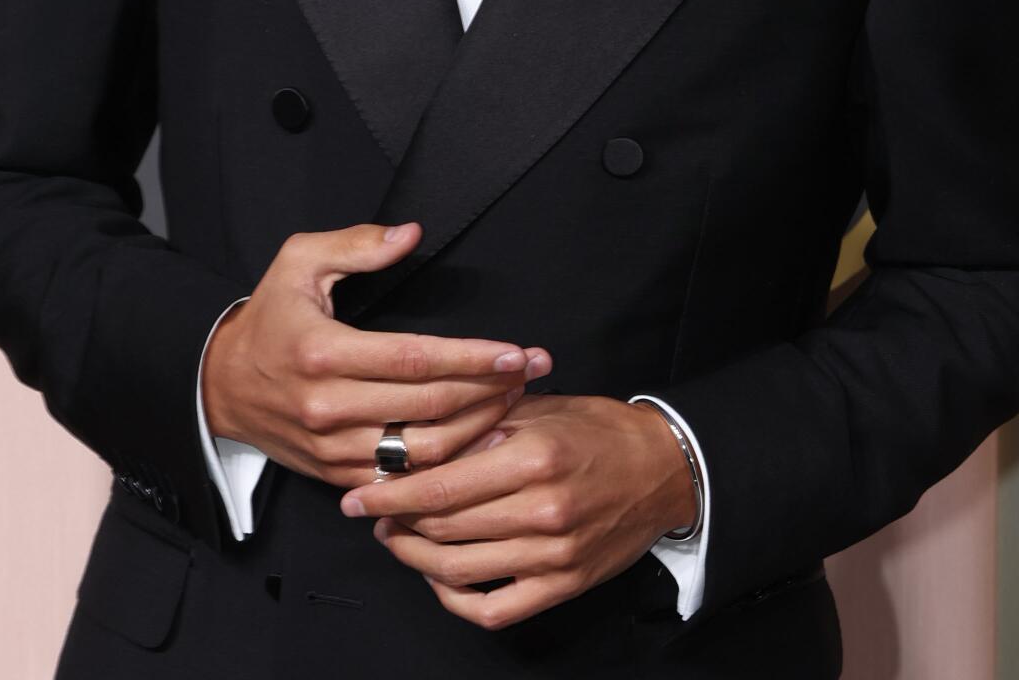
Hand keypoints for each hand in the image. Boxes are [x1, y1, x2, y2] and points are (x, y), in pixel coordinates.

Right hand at [202, 221, 554, 490]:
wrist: (220, 386)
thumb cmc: (269, 318)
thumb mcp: (299, 261)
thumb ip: (357, 244)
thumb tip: (410, 234)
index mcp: (323, 351)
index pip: (415, 359)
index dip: (472, 358)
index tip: (516, 352)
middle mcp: (329, 405)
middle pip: (430, 407)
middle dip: (491, 390)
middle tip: (532, 372)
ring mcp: (334, 447)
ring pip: (423, 451)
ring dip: (478, 430)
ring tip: (515, 403)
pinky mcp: (338, 474)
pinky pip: (404, 479)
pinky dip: (447, 467)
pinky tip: (479, 445)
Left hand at [337, 391, 697, 628]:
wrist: (661, 469)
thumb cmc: (594, 430)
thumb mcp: (536, 409)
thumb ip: (478, 423)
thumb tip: (415, 443)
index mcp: (531, 458)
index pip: (441, 487)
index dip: (391, 495)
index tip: (357, 497)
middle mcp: (542, 510)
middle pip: (443, 529)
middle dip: (397, 523)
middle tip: (372, 514)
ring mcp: (553, 555)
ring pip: (460, 570)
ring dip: (416, 559)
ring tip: (396, 540)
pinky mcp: (563, 585)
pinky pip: (495, 608)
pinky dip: (457, 599)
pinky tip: (439, 576)